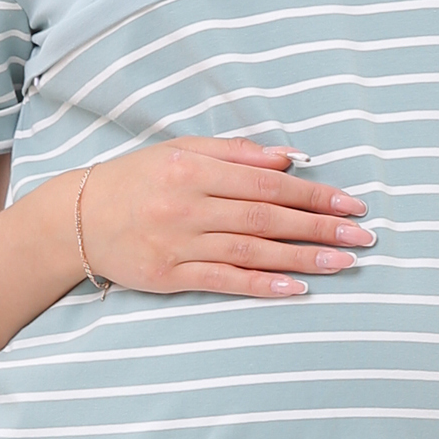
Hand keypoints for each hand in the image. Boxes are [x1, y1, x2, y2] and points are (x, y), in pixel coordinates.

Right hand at [73, 136, 376, 295]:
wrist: (75, 218)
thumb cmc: (137, 179)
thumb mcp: (181, 150)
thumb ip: (235, 153)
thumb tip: (288, 158)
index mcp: (193, 168)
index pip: (266, 182)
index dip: (312, 193)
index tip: (351, 201)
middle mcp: (188, 205)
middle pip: (266, 217)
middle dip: (319, 226)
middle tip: (363, 234)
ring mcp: (178, 243)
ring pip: (251, 251)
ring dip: (302, 257)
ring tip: (344, 261)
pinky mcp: (169, 275)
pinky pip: (223, 281)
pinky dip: (262, 285)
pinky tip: (297, 289)